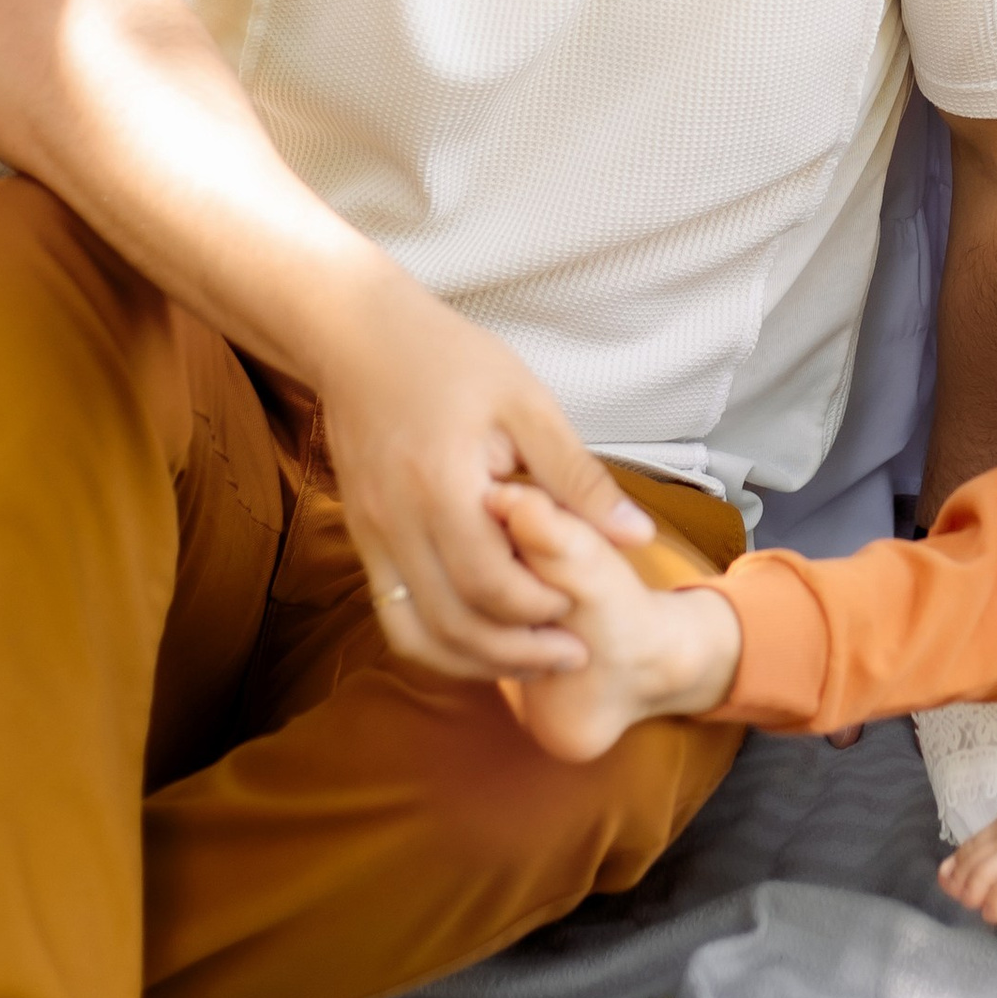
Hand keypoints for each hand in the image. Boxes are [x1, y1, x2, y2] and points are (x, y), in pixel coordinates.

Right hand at [314, 273, 653, 679]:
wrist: (357, 338)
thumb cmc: (450, 360)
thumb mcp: (528, 405)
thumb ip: (579, 478)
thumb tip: (638, 537)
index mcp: (442, 486)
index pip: (491, 583)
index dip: (540, 608)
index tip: (580, 604)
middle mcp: (397, 523)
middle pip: (454, 623)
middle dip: (517, 652)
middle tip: (571, 654)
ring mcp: (371, 537)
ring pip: (418, 634)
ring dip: (475, 660)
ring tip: (530, 659)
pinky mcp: (362, 541)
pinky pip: (394, 615)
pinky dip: (437, 641)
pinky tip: (481, 636)